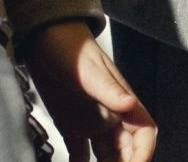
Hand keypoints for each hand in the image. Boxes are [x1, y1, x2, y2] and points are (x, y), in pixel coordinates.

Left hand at [21, 20, 156, 161]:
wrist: (44, 37)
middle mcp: (110, 115)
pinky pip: (80, 155)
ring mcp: (92, 121)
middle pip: (126, 151)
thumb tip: (129, 103)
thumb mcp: (86, 70)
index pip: (144, 134)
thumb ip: (107, 88)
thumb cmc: (68, 46)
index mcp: (121, 101)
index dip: (142, 155)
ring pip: (106, 156)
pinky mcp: (72, 124)